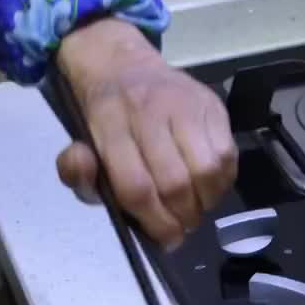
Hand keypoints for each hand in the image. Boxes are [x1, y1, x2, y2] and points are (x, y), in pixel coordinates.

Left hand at [56, 19, 237, 247]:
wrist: (123, 65)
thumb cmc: (104, 120)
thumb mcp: (79, 147)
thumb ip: (77, 174)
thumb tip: (91, 178)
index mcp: (109, 125)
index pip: (136, 186)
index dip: (155, 223)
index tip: (166, 240)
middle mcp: (148, 111)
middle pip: (175, 183)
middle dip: (182, 217)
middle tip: (182, 226)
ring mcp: (184, 104)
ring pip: (207, 170)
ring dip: (206, 202)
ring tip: (198, 207)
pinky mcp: (211, 104)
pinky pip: (227, 154)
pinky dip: (222, 181)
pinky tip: (210, 185)